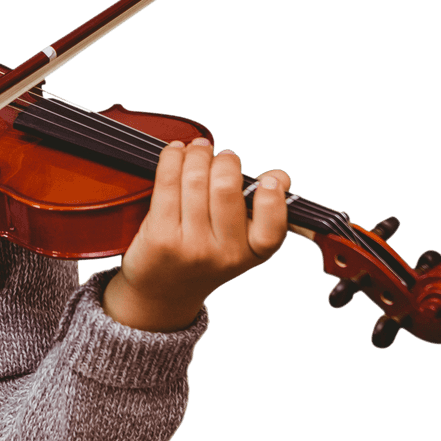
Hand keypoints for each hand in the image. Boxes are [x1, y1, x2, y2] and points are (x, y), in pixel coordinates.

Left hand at [103, 138, 290, 331]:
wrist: (162, 292)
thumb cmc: (205, 257)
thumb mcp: (240, 244)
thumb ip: (261, 212)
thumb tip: (280, 178)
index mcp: (252, 254)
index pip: (273, 227)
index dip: (273, 199)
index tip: (268, 180)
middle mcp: (223, 254)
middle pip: (226, 189)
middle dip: (225, 160)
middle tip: (222, 154)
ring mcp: (190, 246)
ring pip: (195, 180)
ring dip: (197, 153)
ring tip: (198, 147)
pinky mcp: (160, 236)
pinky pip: (167, 183)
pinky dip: (172, 158)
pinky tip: (176, 151)